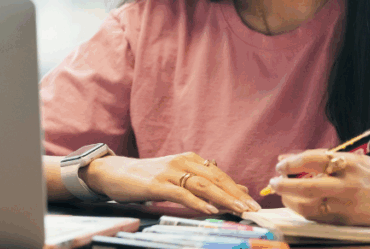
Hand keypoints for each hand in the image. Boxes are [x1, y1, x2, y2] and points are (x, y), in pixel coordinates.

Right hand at [83, 151, 261, 214]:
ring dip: (223, 198)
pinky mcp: (157, 184)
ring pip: (202, 186)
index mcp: (190, 159)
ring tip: (238, 210)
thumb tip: (238, 189)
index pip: (220, 174)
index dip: (237, 188)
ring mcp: (169, 172)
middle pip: (215, 179)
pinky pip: (181, 194)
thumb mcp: (179, 177)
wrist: (116, 173)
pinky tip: (210, 210)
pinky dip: (197, 202)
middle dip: (236, 195)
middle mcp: (183, 162)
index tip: (253, 203)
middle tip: (252, 209)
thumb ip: (205, 183)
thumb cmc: (148, 177)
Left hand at [268, 149, 369, 225]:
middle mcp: (348, 183)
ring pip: (309, 205)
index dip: (291, 162)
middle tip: (273, 182)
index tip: (280, 165)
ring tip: (285, 196)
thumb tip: (292, 159)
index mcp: (350, 163)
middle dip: (284, 184)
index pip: (312, 159)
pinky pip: (320, 218)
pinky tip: (301, 206)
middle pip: (305, 185)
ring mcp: (348, 204)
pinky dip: (306, 212)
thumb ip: (326, 160)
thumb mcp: (356, 161)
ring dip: (291, 201)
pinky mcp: (349, 221)